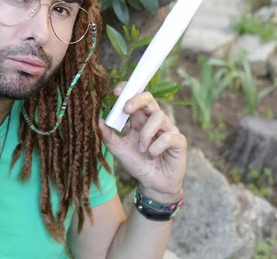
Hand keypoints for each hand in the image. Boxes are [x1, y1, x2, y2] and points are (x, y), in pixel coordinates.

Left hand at [99, 84, 186, 202]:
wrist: (153, 185)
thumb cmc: (137, 164)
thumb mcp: (120, 150)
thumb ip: (109, 137)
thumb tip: (98, 121)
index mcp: (139, 119)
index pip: (135, 98)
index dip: (128, 91)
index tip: (116, 91)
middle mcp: (154, 120)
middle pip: (149, 98)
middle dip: (137, 100)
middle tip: (125, 109)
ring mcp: (168, 129)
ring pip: (159, 116)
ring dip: (146, 133)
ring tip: (142, 149)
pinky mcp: (179, 141)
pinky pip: (168, 137)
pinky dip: (156, 147)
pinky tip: (153, 155)